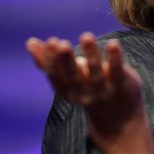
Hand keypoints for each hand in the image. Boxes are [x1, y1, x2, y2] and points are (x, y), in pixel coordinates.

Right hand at [26, 33, 153, 153]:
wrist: (120, 118)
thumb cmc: (89, 90)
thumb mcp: (69, 79)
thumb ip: (49, 62)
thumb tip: (30, 42)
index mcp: (68, 90)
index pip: (56, 76)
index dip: (52, 60)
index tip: (51, 41)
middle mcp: (84, 93)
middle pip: (73, 77)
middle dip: (65, 60)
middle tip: (61, 43)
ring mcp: (104, 91)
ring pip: (96, 73)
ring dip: (90, 54)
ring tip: (86, 36)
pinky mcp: (122, 86)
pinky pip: (118, 72)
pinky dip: (115, 58)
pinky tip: (113, 43)